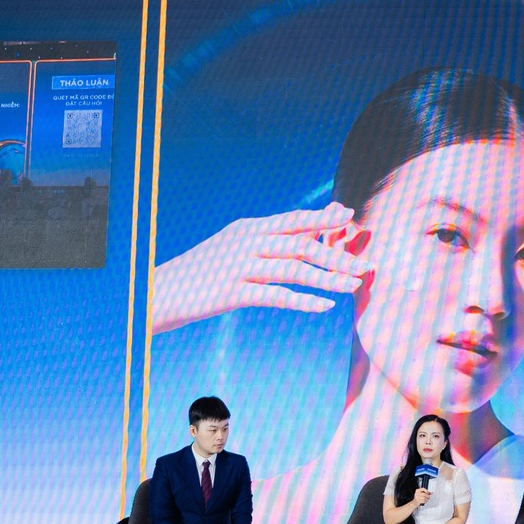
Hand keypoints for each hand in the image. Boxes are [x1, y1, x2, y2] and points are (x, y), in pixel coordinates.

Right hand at [148, 203, 373, 333]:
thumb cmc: (198, 273)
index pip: (293, 220)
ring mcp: (239, 265)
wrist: (156, 292)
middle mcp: (246, 241)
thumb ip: (260, 242)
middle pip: (302, 243)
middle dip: (337, 254)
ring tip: (355, 286)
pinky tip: (325, 307)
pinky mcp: (232, 291)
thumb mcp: (229, 249)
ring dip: (329, 278)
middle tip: (366, 264)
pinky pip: (276, 296)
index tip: (349, 216)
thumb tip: (291, 240)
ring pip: (295, 268)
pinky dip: (303, 301)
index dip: (322, 218)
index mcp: (247, 228)